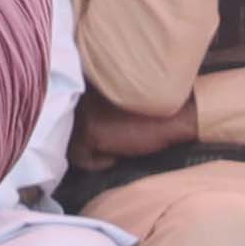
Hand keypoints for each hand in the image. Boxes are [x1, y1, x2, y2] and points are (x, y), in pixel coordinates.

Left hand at [74, 94, 191, 165]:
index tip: (100, 136)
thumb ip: (98, 107)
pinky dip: (98, 163)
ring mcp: (83, 112)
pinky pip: (81, 157)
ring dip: (91, 152)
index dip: (83, 128)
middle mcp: (80, 94)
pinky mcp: (90, 131)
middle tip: (105, 147)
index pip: (69, 111)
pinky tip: (116, 157)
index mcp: (88, 82)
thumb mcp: (122, 100)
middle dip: (85, 141)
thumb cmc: (155, 109)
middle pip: (67, 129)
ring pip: (70, 144)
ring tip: (113, 151)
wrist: (177, 115)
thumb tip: (82, 132)